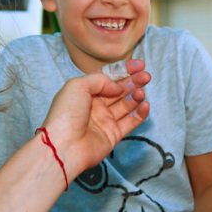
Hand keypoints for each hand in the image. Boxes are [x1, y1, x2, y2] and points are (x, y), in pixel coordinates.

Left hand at [41, 59, 150, 177]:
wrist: (64, 146)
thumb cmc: (66, 114)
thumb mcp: (77, 85)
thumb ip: (100, 80)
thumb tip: (117, 87)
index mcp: (85, 92)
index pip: (108, 77)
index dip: (123, 70)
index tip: (139, 65)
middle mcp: (95, 105)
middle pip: (119, 90)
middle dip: (133, 81)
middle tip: (146, 76)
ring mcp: (105, 120)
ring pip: (126, 104)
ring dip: (136, 96)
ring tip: (141, 92)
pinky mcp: (113, 134)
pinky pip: (130, 122)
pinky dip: (140, 113)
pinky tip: (145, 104)